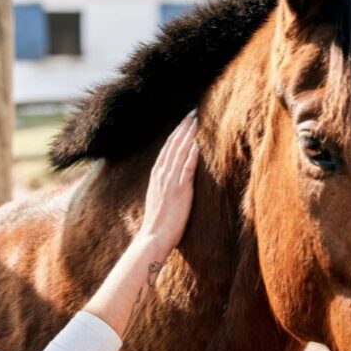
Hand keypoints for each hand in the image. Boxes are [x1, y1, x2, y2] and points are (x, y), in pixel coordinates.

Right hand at [138, 110, 199, 256]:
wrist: (154, 237)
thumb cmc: (158, 223)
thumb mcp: (159, 198)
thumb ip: (165, 185)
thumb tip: (172, 179)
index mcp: (156, 175)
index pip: (167, 148)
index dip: (176, 133)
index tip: (184, 121)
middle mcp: (162, 175)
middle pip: (173, 145)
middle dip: (183, 127)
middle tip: (193, 113)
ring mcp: (170, 182)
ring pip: (180, 153)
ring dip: (188, 135)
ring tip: (197, 121)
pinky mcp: (180, 191)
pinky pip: (186, 169)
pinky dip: (191, 156)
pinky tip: (197, 144)